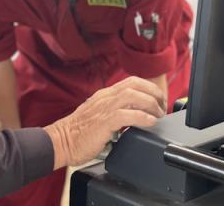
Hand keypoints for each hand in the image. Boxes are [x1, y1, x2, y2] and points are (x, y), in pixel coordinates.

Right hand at [43, 76, 165, 168]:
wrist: (61, 141)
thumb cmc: (79, 132)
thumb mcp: (99, 115)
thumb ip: (115, 113)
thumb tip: (135, 117)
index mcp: (105, 95)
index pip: (131, 82)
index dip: (149, 88)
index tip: (158, 99)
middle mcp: (105, 97)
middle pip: (135, 84)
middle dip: (154, 93)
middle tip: (162, 106)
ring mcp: (104, 108)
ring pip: (132, 95)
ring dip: (150, 104)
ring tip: (158, 114)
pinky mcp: (103, 122)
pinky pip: (126, 114)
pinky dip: (142, 117)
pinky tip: (150, 122)